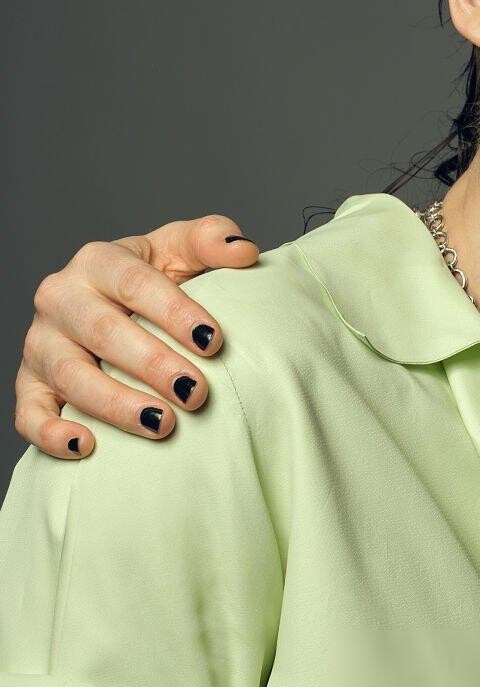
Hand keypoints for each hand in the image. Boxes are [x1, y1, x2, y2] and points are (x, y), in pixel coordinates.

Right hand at [15, 217, 259, 457]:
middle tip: (197, 393)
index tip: (214, 342)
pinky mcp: (30, 384)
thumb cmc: (154, 282)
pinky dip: (51, 433)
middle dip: (153, 365)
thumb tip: (243, 251)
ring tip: (163, 425)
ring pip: (71, 376)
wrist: (114, 313)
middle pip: (104, 332)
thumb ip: (211, 240)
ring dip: (116, 404)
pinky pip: (29, 413)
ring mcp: (41, 344)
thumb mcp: (181, 251)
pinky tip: (87, 447)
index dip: (174, 312)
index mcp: (98, 261)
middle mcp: (60, 298)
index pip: (135, 283)